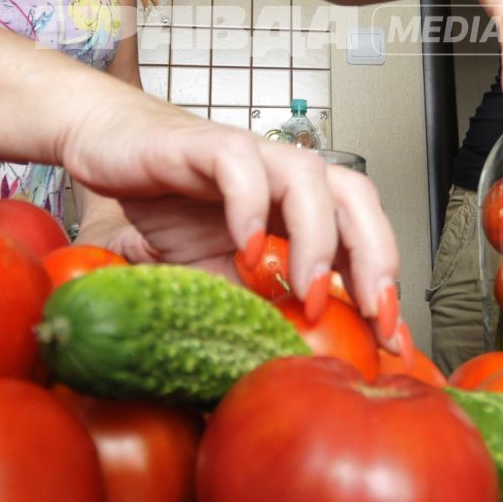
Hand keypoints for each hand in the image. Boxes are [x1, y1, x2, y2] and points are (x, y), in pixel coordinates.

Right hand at [56, 95, 403, 347]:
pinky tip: (245, 250)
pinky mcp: (203, 144)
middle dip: (376, 257)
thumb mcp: (216, 278)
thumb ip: (256, 306)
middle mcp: (283, 175)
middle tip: (373, 314)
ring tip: (306, 291)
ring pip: (308, 176)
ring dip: (318, 238)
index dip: (384, 285)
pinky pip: (239, 163)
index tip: (392, 340)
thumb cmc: (167, 207)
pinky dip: (249, 206)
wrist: (109, 148)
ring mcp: (249, 156)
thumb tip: (295, 357)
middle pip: (356, 196)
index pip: (361, 235)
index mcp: (297, 206)